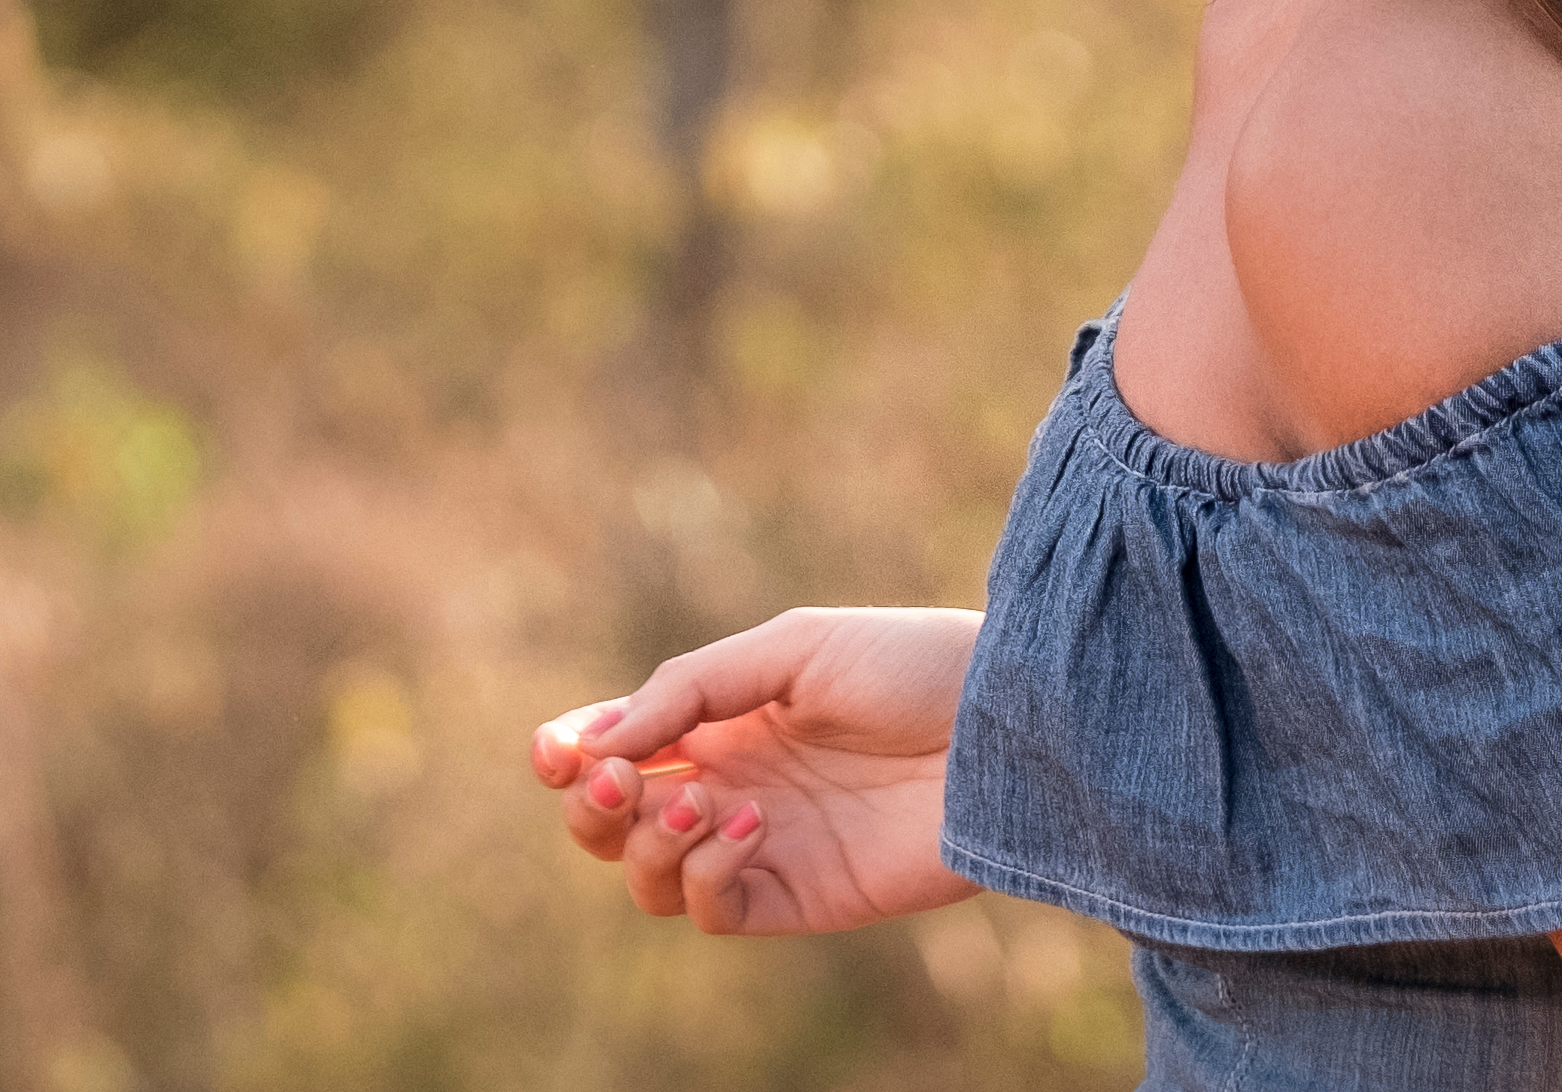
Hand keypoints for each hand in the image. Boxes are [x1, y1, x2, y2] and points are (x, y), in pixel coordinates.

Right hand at [527, 605, 985, 937]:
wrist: (1006, 726)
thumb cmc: (909, 667)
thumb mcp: (790, 650)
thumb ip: (690, 691)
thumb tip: (596, 743)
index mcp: (719, 721)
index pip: (614, 749)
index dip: (566, 754)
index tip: (554, 750)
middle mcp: (728, 787)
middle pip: (610, 826)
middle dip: (590, 808)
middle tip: (618, 779)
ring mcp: (762, 848)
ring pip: (650, 880)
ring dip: (646, 843)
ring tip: (697, 799)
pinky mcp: (802, 898)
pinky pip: (715, 912)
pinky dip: (706, 874)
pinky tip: (749, 826)